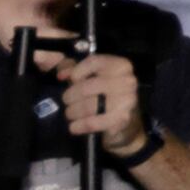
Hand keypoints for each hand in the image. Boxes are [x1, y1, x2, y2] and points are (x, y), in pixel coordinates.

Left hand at [33, 47, 153, 156]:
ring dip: (73, 112)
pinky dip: (79, 125)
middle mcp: (127, 80)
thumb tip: (62, 75)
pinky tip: (74, 126)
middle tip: (67, 102)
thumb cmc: (104, 94)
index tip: (71, 80)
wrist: (126, 120)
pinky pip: (93, 122)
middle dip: (70, 96)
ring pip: (88, 106)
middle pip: (86, 87)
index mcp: (121, 66)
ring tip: (71, 114)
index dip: (76, 72)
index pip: (94, 62)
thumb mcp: (90, 76)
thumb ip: (73, 70)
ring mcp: (126, 100)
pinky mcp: (121, 119)